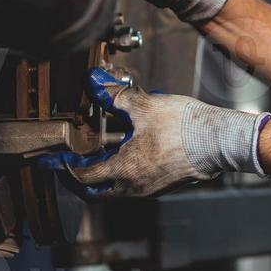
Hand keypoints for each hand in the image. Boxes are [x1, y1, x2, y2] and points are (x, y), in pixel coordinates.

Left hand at [40, 68, 270, 197]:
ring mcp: (149, 188)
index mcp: (123, 171)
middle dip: (81, 175)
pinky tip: (129, 147)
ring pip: (116, 187)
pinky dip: (123, 169)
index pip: (81, 178)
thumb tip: (94, 81)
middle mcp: (133, 187)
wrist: (219, 141)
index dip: (62, 168)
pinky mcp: (162, 184)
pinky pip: (134, 182)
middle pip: (96, 189)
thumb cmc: (183, 127)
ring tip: (101, 148)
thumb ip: (115, 96)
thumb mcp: (144, 106)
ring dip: (104, 171)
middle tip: (73, 158)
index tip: (51, 161)